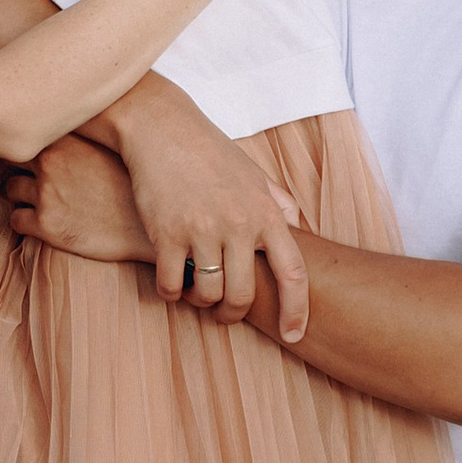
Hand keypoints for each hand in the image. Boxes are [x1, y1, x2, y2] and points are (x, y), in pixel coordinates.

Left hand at [4, 134, 154, 265]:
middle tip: (31, 175)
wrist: (150, 226)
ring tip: (41, 199)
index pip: (27, 132)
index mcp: (67, 140)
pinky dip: (24, 221)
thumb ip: (83, 135)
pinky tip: (43, 222)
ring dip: (20, 194)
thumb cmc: (135, 187)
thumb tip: (71, 121)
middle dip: (18, 167)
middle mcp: (51, 162)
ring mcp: (46, 194)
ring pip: (9, 189)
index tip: (30, 149)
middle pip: (11, 158)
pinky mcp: (46, 225)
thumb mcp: (110, 147)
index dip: (26, 142)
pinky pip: (15, 220)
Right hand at [112, 97, 309, 339]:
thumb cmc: (210, 151)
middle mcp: (238, 225)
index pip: (293, 273)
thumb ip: (278, 203)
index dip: (297, 310)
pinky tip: (170, 284)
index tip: (295, 334)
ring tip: (195, 292)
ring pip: (207, 293)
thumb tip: (298, 227)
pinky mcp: (166, 233)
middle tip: (223, 313)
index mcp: (266, 214)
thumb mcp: (254, 173)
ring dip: (200, 301)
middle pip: (243, 295)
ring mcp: (201, 230)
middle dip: (232, 313)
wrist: (162, 128)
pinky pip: (171, 284)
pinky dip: (171, 293)